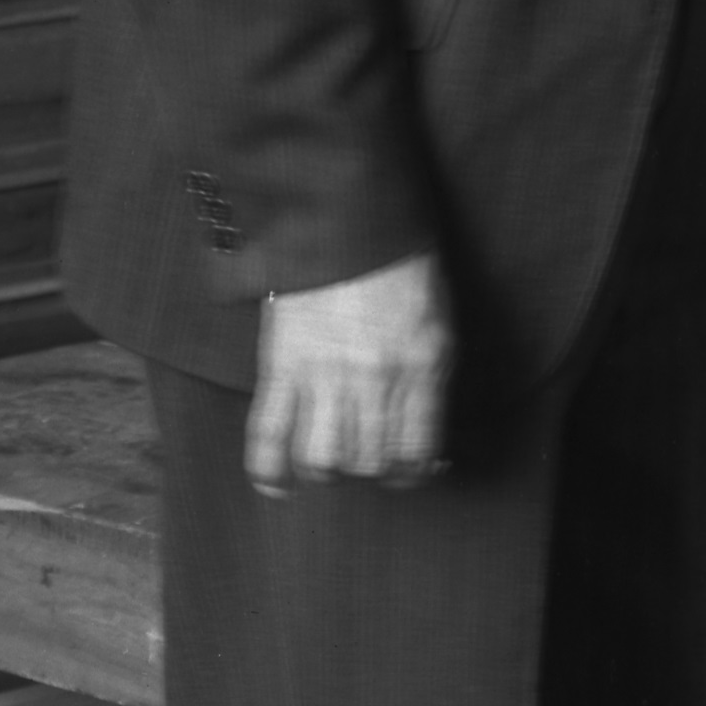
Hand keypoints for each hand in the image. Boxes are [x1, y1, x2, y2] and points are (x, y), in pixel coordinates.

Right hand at [248, 252, 453, 489]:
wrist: (347, 219)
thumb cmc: (400, 270)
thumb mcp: (438, 324)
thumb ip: (429, 382)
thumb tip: (425, 442)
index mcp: (422, 364)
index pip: (416, 450)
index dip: (412, 473)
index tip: (408, 471)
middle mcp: (374, 376)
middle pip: (367, 461)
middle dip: (368, 471)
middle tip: (366, 459)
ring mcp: (323, 373)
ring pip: (321, 459)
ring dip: (324, 473)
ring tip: (328, 462)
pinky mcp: (280, 365)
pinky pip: (268, 433)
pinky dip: (269, 470)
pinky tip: (278, 485)